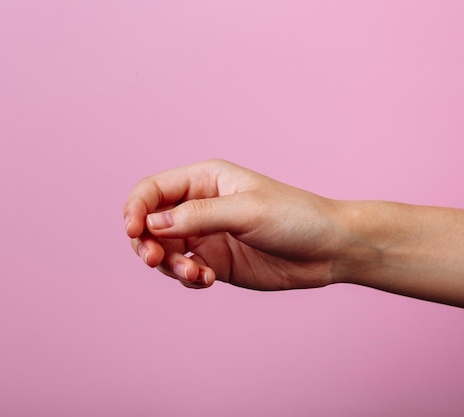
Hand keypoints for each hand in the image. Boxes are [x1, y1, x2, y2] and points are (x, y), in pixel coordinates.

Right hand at [123, 159, 347, 289]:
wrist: (329, 249)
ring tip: (195, 274)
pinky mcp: (214, 262)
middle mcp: (199, 206)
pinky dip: (187, 278)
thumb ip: (198, 216)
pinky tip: (206, 280)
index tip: (133, 231)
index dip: (135, 208)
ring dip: (169, 265)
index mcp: (204, 180)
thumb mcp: (247, 211)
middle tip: (155, 260)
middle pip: (150, 223)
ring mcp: (206, 236)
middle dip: (145, 242)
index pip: (153, 190)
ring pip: (163, 251)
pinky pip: (184, 271)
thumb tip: (152, 223)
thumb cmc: (295, 217)